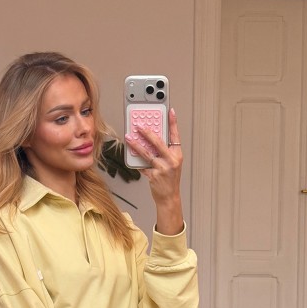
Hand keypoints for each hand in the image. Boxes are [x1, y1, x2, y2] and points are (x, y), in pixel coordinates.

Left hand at [125, 108, 183, 235]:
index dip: (173, 122)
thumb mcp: (171, 163)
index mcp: (177, 155)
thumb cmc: (169, 179)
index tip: (170, 111)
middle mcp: (171, 160)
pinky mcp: (154, 176)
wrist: (169, 197)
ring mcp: (163, 168)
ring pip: (147, 153)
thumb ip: (163, 151)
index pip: (175, 135)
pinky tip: (130, 153)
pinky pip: (142, 165)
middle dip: (147, 132)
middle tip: (139, 124)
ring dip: (136, 144)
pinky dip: (135, 160)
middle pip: (158, 142)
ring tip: (129, 137)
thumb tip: (150, 138)